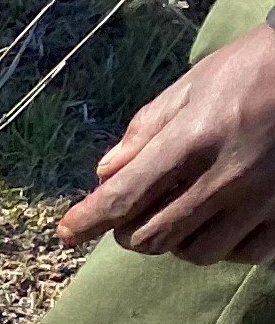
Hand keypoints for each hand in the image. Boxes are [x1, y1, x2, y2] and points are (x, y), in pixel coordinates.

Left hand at [60, 24, 274, 260]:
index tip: (67, 233)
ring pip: (196, 252)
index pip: (124, 198)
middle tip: (135, 214)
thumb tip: (106, 174)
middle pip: (152, 237)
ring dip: (179, 240)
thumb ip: (145, 131)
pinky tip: (224, 221)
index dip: (88, 221)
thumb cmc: (251, 69)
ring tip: (184, 214)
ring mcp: (263, 198)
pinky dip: (226, 245)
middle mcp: (228, 175)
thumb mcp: (192, 86)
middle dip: (132, 230)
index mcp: (195, 139)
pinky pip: (243, 254)